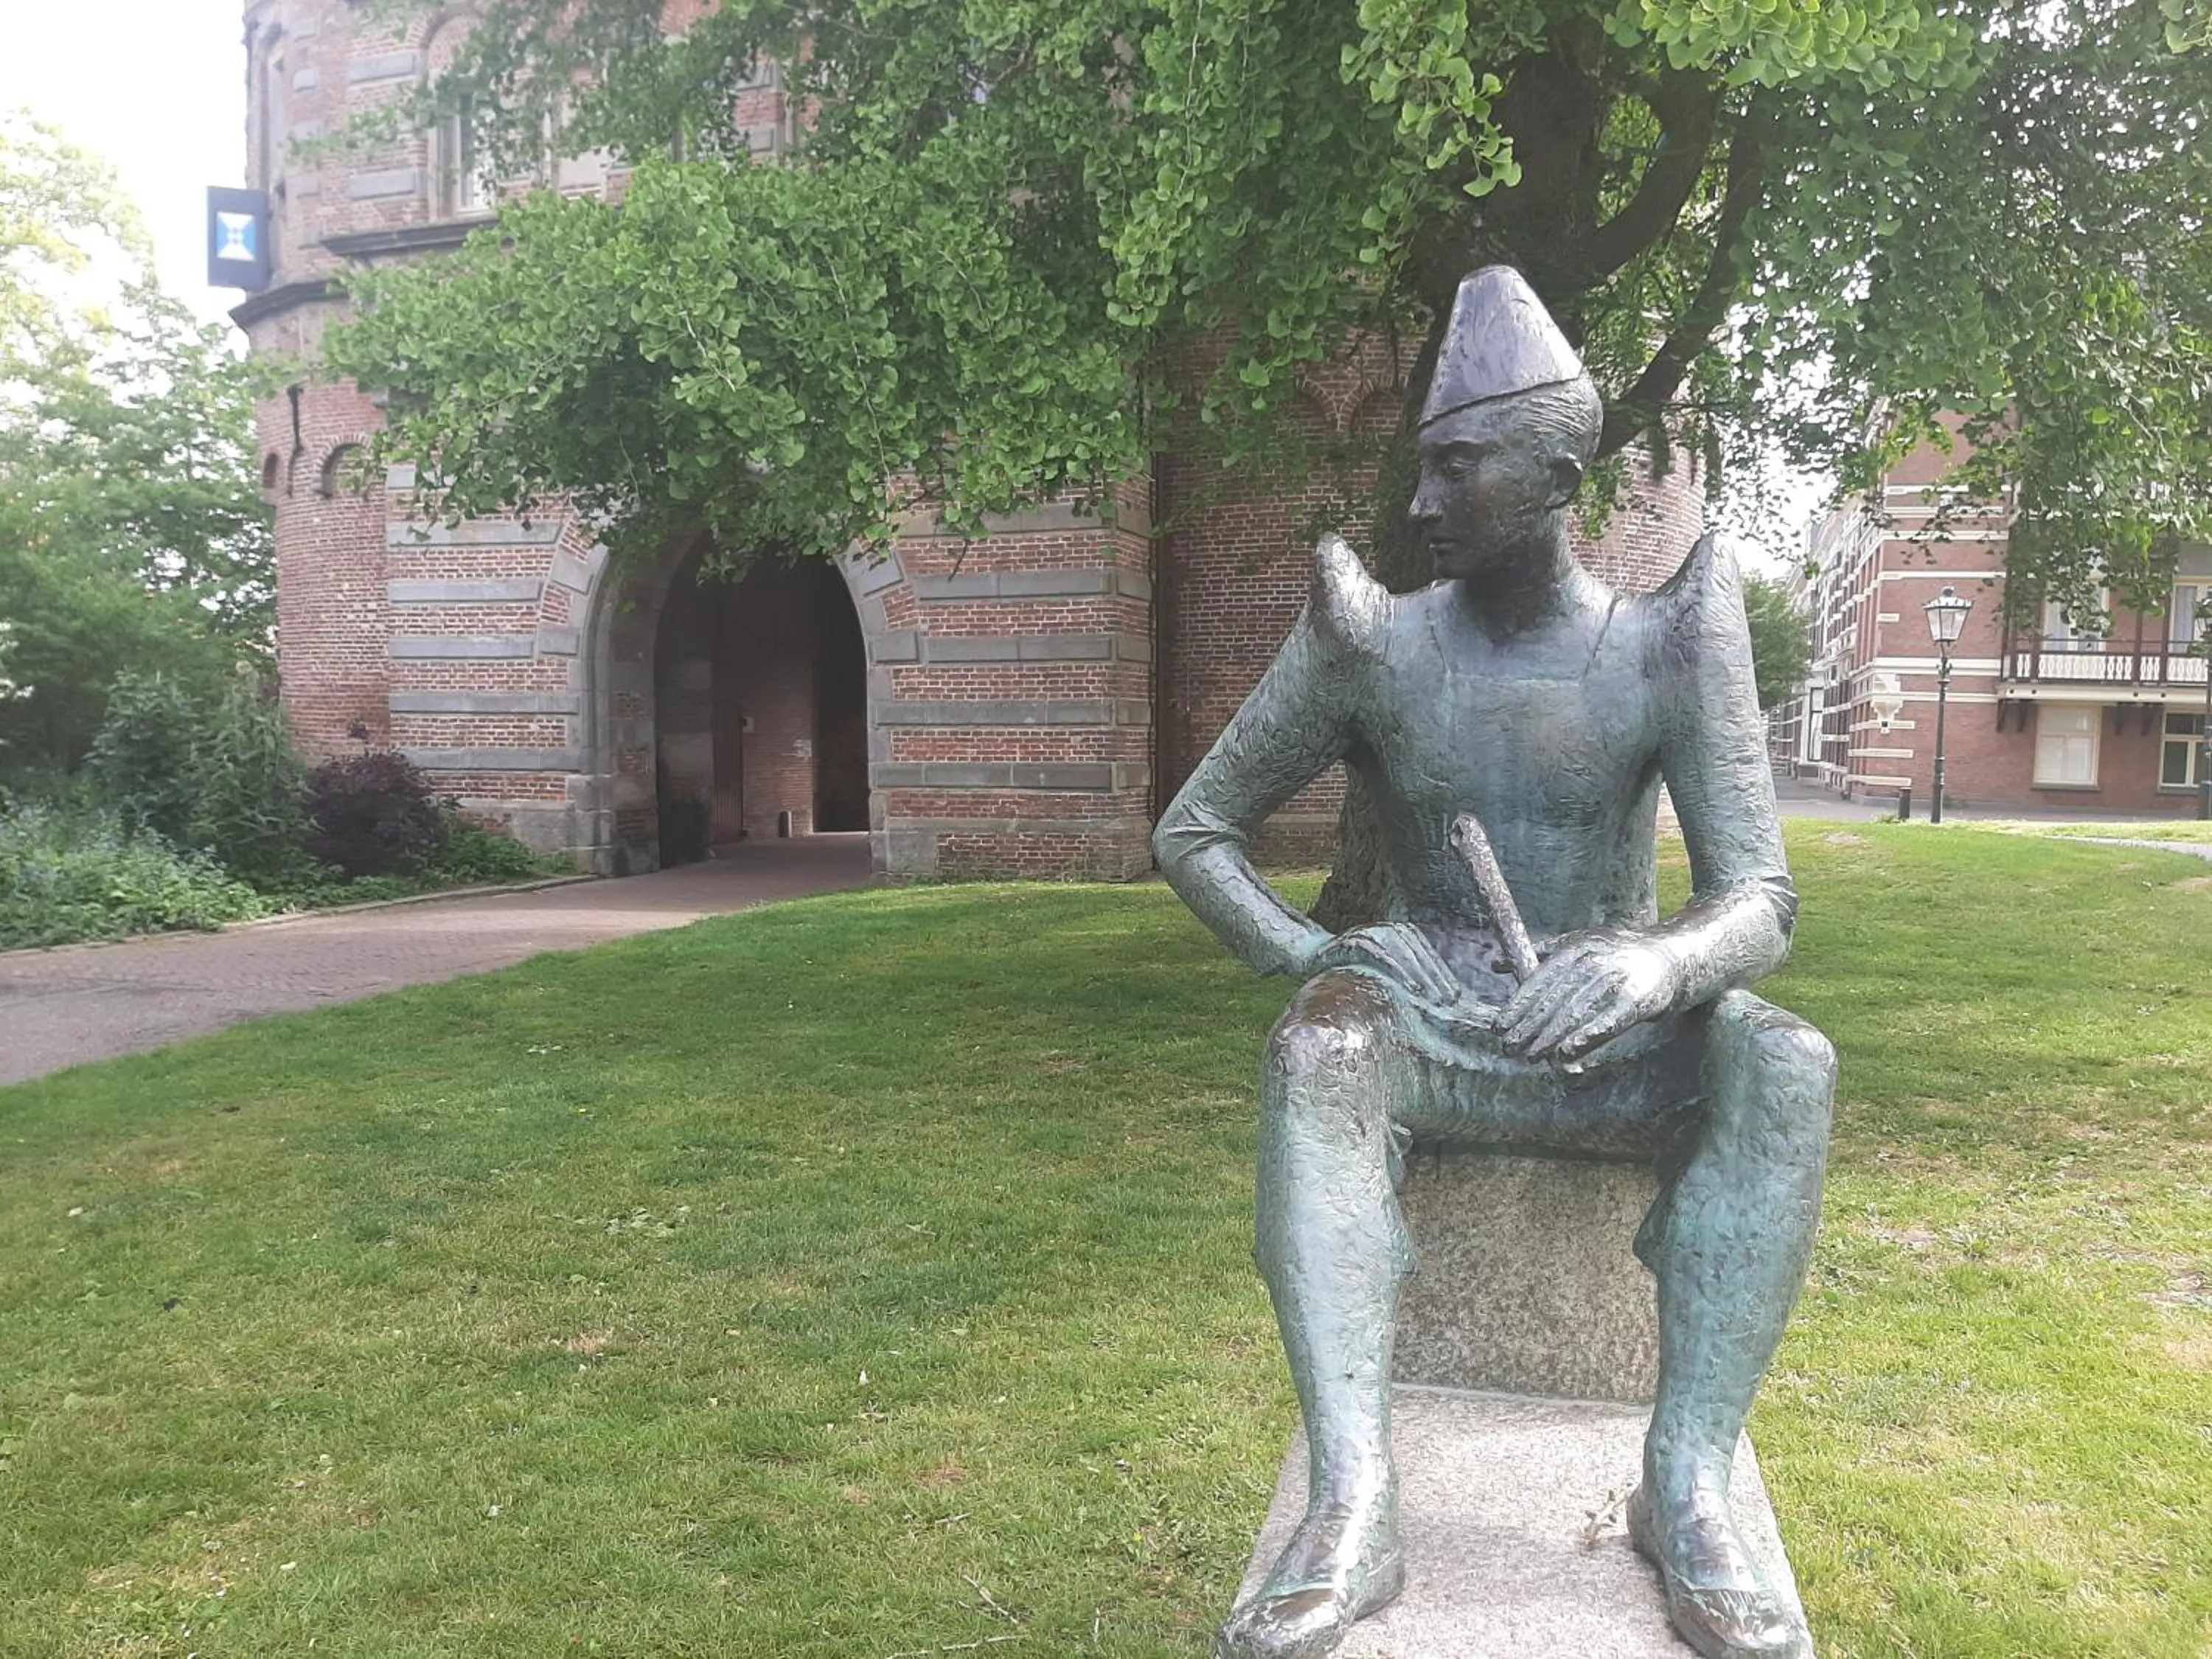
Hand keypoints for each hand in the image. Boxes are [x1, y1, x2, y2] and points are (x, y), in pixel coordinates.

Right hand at [1303, 923, 1460, 1005]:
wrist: (1304, 953)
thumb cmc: (1342, 966)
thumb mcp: (1375, 968)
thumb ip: (1397, 973)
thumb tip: (1426, 996)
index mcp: (1393, 932)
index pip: (1423, 951)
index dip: (1440, 972)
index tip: (1454, 996)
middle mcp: (1383, 929)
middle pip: (1417, 951)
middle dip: (1435, 977)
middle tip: (1449, 1002)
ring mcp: (1367, 933)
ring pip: (1403, 954)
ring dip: (1421, 976)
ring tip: (1434, 1000)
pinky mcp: (1352, 942)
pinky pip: (1382, 956)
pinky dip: (1398, 972)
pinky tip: (1411, 990)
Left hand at [1500, 928, 1677, 1062]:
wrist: (1672, 958)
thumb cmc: (1617, 957)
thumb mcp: (1577, 947)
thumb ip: (1539, 957)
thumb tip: (1496, 965)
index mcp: (1575, 947)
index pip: (1539, 979)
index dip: (1518, 1006)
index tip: (1499, 1027)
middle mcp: (1594, 959)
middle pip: (1554, 998)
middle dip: (1529, 1026)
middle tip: (1509, 1048)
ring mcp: (1617, 978)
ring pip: (1576, 1011)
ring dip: (1551, 1036)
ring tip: (1531, 1055)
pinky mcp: (1639, 999)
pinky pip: (1607, 1021)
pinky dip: (1585, 1037)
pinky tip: (1566, 1053)